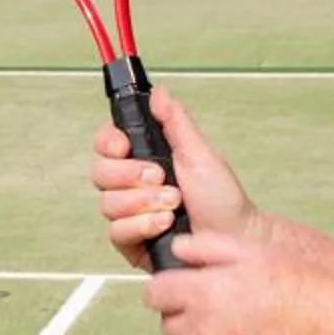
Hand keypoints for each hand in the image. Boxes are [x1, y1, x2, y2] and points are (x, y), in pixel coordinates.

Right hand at [90, 86, 254, 270]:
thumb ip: (176, 122)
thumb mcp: (200, 154)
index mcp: (147, 159)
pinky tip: (164, 225)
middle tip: (161, 178)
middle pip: (100, 172)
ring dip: (143, 203)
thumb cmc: (222, 200)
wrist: (233, 240)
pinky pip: (116, 232)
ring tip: (173, 205)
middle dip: (130, 175)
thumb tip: (158, 92)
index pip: (107, 143)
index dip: (109, 142)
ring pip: (107, 203)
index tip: (124, 146)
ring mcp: (130, 214)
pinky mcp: (131, 242)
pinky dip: (142, 226)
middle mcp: (133, 186)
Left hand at [139, 224, 333, 334]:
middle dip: (188, 316)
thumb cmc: (301, 287)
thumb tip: (178, 250)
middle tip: (222, 306)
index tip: (185, 287)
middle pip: (171, 328)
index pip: (155, 295)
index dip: (170, 288)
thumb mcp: (255, 252)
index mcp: (202, 296)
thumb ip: (207, 247)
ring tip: (250, 326)